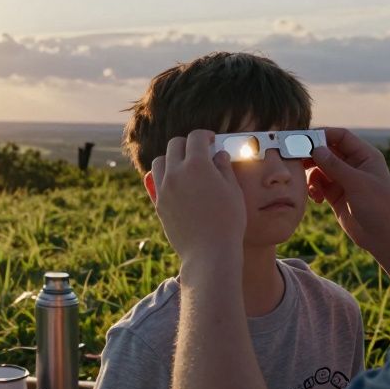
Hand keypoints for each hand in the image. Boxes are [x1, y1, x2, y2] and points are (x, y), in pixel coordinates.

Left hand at [150, 129, 245, 265]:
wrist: (209, 252)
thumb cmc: (228, 221)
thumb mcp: (233, 190)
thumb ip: (223, 167)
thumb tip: (217, 154)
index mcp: (197, 165)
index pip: (196, 137)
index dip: (205, 135)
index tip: (211, 140)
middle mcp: (176, 172)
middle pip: (175, 145)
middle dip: (188, 144)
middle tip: (199, 151)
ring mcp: (164, 188)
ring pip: (160, 161)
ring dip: (172, 158)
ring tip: (185, 166)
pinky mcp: (158, 203)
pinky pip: (156, 181)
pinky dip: (165, 176)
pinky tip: (177, 183)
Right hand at [307, 128, 389, 252]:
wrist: (385, 237)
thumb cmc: (379, 206)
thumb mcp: (356, 182)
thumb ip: (334, 165)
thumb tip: (314, 148)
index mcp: (365, 156)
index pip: (341, 136)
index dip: (322, 134)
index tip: (302, 138)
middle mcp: (354, 165)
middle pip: (327, 151)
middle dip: (311, 156)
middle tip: (295, 160)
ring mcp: (344, 180)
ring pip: (320, 168)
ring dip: (312, 176)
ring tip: (312, 188)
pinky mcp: (336, 195)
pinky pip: (318, 185)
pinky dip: (314, 189)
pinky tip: (317, 199)